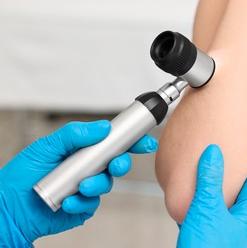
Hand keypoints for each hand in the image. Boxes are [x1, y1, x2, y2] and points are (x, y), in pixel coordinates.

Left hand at [0, 120, 156, 246]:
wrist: (10, 207)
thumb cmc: (24, 174)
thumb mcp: (47, 146)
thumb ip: (74, 134)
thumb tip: (102, 128)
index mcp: (83, 150)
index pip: (112, 143)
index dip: (131, 141)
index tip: (145, 141)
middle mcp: (88, 167)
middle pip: (117, 162)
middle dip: (122, 163)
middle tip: (116, 165)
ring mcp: (87, 186)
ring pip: (107, 184)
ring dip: (97, 184)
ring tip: (80, 186)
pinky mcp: (83, 205)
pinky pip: (92, 203)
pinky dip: (81, 202)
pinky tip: (67, 201)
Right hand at [177, 144, 246, 247]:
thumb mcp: (208, 211)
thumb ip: (210, 181)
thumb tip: (214, 154)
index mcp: (243, 219)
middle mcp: (234, 224)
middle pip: (240, 192)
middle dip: (237, 174)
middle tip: (235, 157)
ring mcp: (220, 229)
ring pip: (222, 201)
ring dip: (219, 185)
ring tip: (214, 171)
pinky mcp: (206, 233)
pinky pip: (207, 208)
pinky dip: (203, 196)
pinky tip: (194, 192)